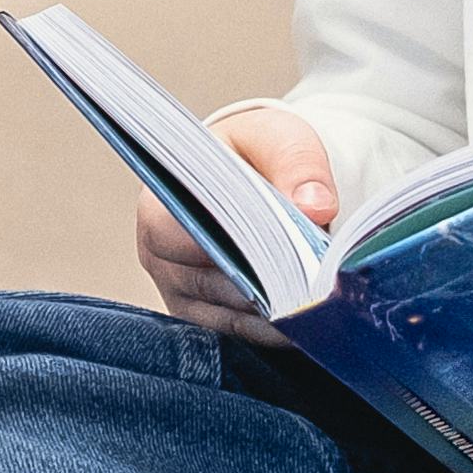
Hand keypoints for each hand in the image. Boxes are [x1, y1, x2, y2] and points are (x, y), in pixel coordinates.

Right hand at [139, 103, 333, 341]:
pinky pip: (236, 334)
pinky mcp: (200, 316)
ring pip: (227, 315)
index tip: (285, 250)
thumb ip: (298, 165)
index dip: (233, 246)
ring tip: (316, 302)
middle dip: (265, 283)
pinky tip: (305, 321)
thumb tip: (316, 207)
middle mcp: (157, 255)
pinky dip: (271, 329)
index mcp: (158, 205)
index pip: (180, 236)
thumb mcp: (279, 139)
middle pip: (211, 283)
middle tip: (314, 284)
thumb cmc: (256, 153)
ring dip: (272, 311)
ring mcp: (176, 291)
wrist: (253, 176)